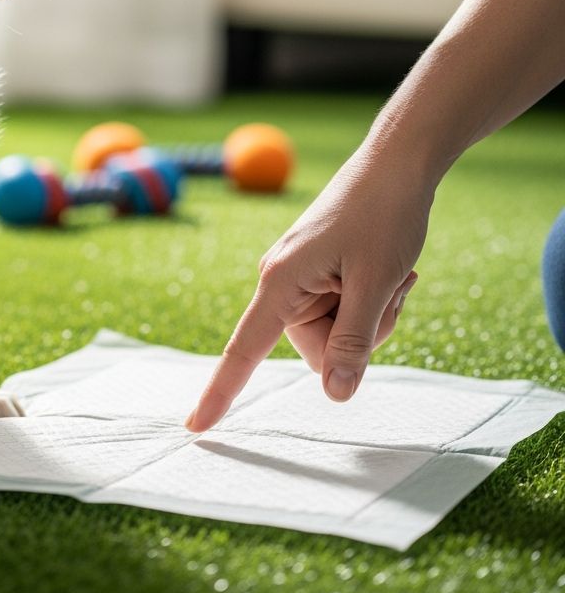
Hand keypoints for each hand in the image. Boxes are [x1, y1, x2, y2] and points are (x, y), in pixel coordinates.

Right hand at [186, 146, 432, 432]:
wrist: (395, 164)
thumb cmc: (384, 216)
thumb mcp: (375, 284)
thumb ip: (353, 343)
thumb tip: (334, 394)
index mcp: (281, 282)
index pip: (243, 349)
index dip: (221, 391)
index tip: (196, 427)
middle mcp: (281, 281)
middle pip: (315, 348)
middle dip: (359, 336)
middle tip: (388, 292)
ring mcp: (299, 276)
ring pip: (335, 333)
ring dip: (372, 317)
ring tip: (392, 276)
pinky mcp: (317, 271)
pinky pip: (340, 311)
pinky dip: (371, 301)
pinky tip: (391, 271)